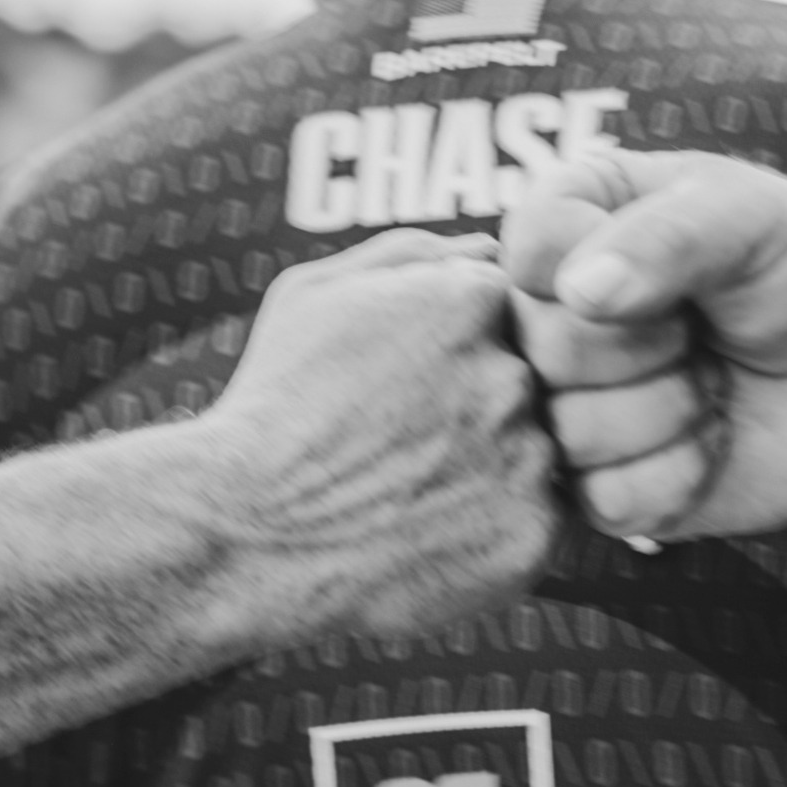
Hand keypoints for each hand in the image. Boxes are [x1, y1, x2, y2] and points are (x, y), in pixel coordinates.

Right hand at [208, 229, 561, 634]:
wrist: (247, 538)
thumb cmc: (278, 406)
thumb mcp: (318, 295)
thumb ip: (414, 254)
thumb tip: (491, 248)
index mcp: (473, 300)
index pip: (514, 309)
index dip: (461, 348)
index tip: (414, 383)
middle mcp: (515, 374)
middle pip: (532, 379)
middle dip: (480, 406)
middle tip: (411, 441)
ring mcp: (531, 459)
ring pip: (539, 451)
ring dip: (494, 466)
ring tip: (416, 489)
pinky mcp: (534, 536)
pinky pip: (537, 520)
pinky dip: (494, 527)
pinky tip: (432, 532)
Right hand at [502, 151, 786, 539]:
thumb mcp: (747, 216)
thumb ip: (663, 236)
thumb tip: (578, 293)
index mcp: (571, 227)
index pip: (528, 249)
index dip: (598, 268)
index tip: (675, 271)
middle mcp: (556, 318)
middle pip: (543, 350)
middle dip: (646, 348)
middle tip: (701, 332)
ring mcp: (573, 407)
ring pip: (569, 433)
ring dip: (669, 413)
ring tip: (714, 383)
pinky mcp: (604, 488)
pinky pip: (604, 500)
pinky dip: (678, 475)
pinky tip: (713, 441)